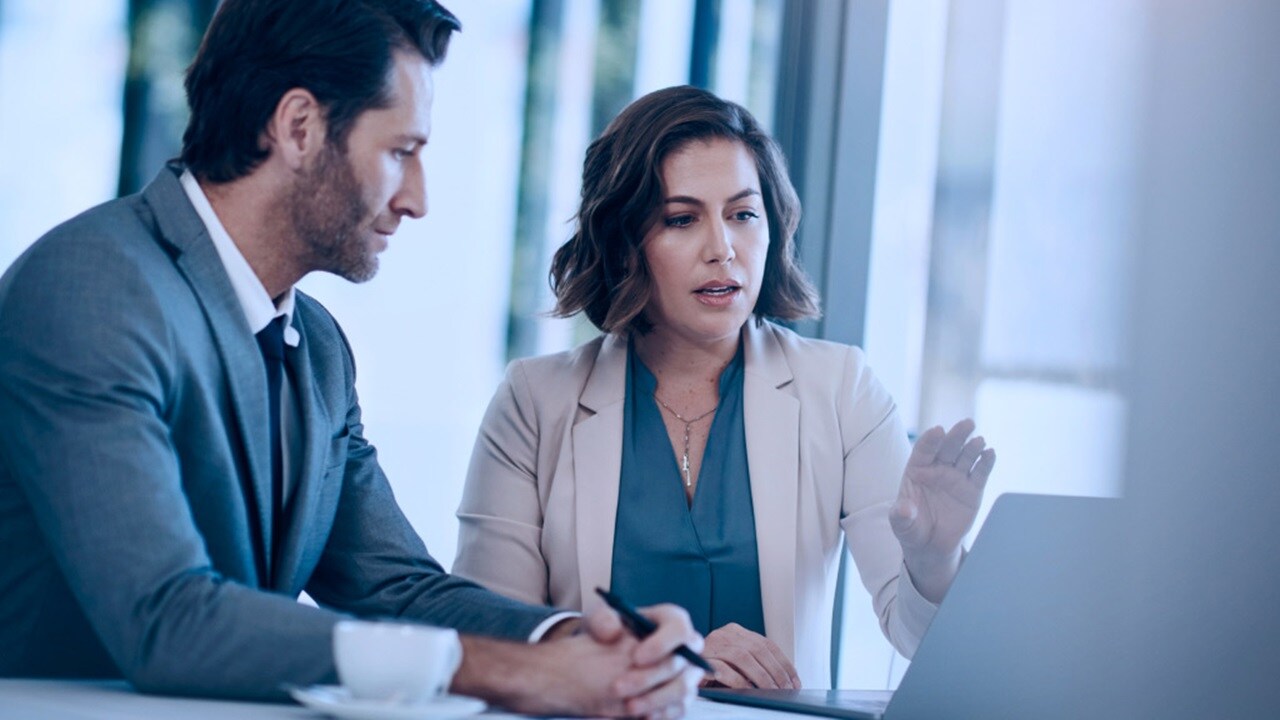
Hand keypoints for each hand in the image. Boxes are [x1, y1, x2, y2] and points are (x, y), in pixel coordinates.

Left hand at [588, 603, 704, 718]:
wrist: (605, 660)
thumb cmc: (607, 635)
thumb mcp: (598, 622)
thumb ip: (601, 620)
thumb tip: (614, 631)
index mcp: (671, 620)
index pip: (679, 628)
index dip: (662, 644)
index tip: (636, 658)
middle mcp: (686, 646)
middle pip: (683, 662)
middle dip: (650, 677)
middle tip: (618, 687)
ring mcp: (688, 672)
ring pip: (683, 688)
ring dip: (654, 699)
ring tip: (627, 706)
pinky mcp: (683, 695)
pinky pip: (681, 707)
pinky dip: (662, 713)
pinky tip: (641, 717)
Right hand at [699, 623, 798, 688]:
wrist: (681, 672)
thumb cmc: (715, 674)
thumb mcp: (738, 666)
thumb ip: (756, 666)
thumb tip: (786, 683)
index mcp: (736, 632)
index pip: (767, 644)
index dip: (784, 664)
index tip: (795, 682)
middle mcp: (724, 633)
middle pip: (756, 649)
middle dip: (775, 672)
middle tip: (785, 690)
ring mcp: (711, 644)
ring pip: (742, 656)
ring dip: (760, 676)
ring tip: (770, 692)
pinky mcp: (700, 659)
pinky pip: (722, 668)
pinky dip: (737, 680)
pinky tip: (746, 689)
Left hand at [889, 419, 995, 601]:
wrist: (931, 544)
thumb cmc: (912, 528)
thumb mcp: (902, 524)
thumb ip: (901, 516)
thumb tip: (903, 509)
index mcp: (916, 471)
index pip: (923, 451)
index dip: (930, 440)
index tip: (938, 431)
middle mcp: (937, 469)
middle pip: (947, 448)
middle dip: (956, 436)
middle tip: (967, 424)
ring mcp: (956, 477)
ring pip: (965, 457)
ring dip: (973, 447)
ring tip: (979, 441)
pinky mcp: (972, 489)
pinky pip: (980, 473)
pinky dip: (986, 463)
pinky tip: (990, 453)